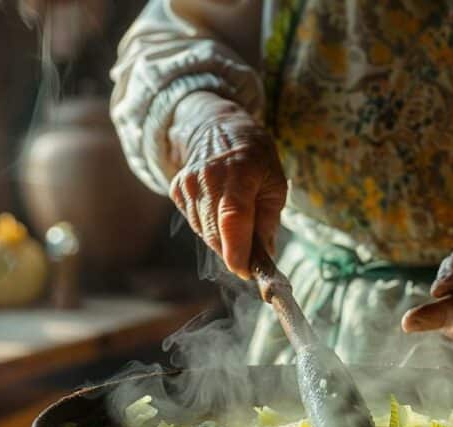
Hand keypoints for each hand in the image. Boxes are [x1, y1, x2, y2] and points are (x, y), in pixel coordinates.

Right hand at [168, 92, 287, 278]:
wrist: (218, 127)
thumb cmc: (255, 158)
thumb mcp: (275, 183)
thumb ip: (269, 222)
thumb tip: (265, 259)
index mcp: (239, 171)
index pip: (233, 218)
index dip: (238, 251)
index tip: (247, 272)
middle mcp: (208, 176)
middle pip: (216, 232)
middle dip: (235, 252)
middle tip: (251, 259)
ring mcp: (188, 183)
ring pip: (204, 233)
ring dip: (223, 241)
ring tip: (238, 226)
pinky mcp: (177, 190)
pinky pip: (195, 224)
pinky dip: (210, 229)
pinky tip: (219, 213)